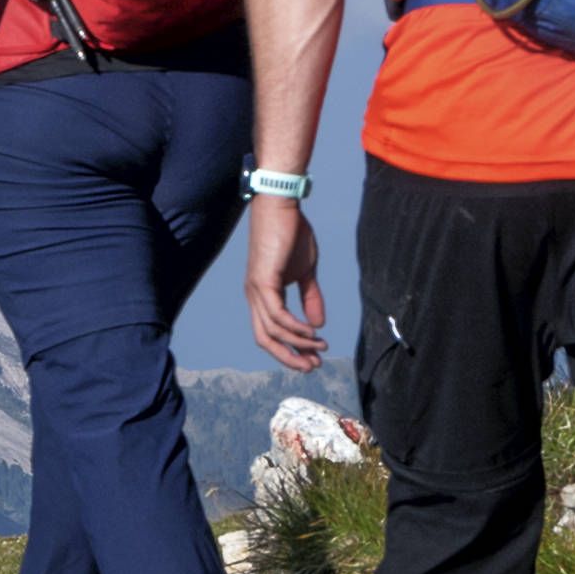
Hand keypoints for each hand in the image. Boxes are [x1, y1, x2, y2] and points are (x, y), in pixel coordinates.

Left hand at [241, 194, 325, 371]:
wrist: (281, 206)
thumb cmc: (291, 235)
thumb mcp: (305, 272)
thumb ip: (310, 298)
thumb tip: (318, 324)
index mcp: (261, 296)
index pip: (269, 333)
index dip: (289, 350)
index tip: (313, 359)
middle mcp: (254, 296)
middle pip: (265, 340)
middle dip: (289, 357)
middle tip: (314, 366)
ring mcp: (256, 290)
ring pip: (273, 331)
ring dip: (299, 343)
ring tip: (320, 348)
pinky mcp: (263, 281)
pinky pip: (278, 315)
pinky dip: (295, 328)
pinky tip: (311, 332)